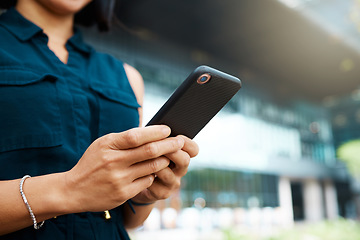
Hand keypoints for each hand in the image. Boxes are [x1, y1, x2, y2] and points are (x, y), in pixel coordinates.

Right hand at [61, 125, 183, 212]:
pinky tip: (153, 171)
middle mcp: (114, 162)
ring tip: (169, 155)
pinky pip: (147, 181)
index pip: (136, 136)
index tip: (168, 129)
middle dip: (169, 145)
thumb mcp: (102, 145)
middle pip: (150, 151)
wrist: (73, 190)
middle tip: (180, 141)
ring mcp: (119, 179)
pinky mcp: (123, 194)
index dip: (155, 131)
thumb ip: (123, 139)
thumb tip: (150, 132)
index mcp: (108, 145)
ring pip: (152, 167)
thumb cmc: (92, 163)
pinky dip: (153, 175)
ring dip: (165, 160)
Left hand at [131, 135, 198, 202]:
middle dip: (171, 150)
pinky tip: (136, 171)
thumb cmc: (145, 158)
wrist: (136, 182)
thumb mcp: (152, 146)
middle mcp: (180, 170)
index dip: (187, 143)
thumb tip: (156, 128)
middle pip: (184, 160)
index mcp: (181, 155)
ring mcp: (173, 183)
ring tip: (142, 156)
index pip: (193, 149)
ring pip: (168, 172)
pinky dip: (144, 176)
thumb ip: (157, 139)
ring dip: (155, 163)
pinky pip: (154, 184)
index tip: (177, 136)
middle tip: (158, 144)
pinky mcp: (162, 193)